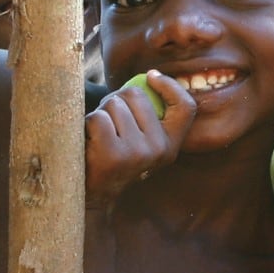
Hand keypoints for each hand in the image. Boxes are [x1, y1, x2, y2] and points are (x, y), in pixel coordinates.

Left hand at [85, 71, 195, 209]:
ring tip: (98, 134)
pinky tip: (88, 141)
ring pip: (114, 104)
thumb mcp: (141, 142)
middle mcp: (159, 150)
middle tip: (109, 121)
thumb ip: (149, 117)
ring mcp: (138, 153)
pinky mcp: (114, 154)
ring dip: (100, 113)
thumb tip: (151, 76)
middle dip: (116, 100)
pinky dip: (87, 124)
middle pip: (137, 96)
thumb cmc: (112, 157)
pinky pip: (98, 118)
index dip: (171, 86)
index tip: (151, 77)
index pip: (186, 108)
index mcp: (170, 147)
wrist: (91, 196)